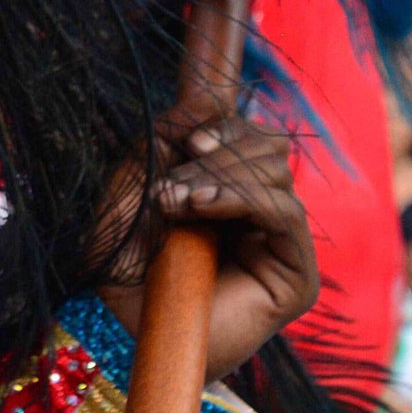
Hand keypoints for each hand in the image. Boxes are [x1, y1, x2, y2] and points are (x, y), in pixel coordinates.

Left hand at [96, 105, 318, 381]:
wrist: (116, 319)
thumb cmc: (120, 252)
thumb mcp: (142, 173)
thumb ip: (176, 129)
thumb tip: (217, 93)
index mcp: (228, 190)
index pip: (253, 136)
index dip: (226, 127)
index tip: (186, 139)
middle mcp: (260, 217)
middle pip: (270, 149)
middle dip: (218, 154)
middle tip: (173, 183)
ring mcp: (280, 248)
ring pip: (277, 175)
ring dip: (219, 178)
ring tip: (174, 202)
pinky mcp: (296, 279)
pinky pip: (285, 214)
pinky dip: (241, 198)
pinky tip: (200, 209)